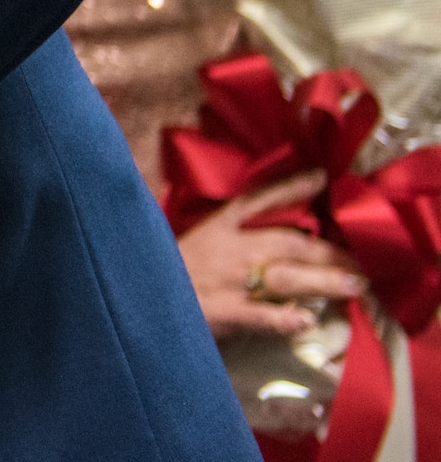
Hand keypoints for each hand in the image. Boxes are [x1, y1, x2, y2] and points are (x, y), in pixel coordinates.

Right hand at [177, 170, 365, 337]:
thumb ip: (213, 231)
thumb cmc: (162, 267)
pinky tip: (306, 321)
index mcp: (215, 226)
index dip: (291, 188)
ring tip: (353, 286)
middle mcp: (227, 248)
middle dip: (327, 250)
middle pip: (286, 242)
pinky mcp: (224, 312)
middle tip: (361, 260)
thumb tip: (248, 226)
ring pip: (284, 277)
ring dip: (322, 281)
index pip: (257, 200)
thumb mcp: (185, 238)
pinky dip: (284, 319)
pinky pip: (261, 315)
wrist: (136, 298)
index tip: (322, 177)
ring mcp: (228, 281)